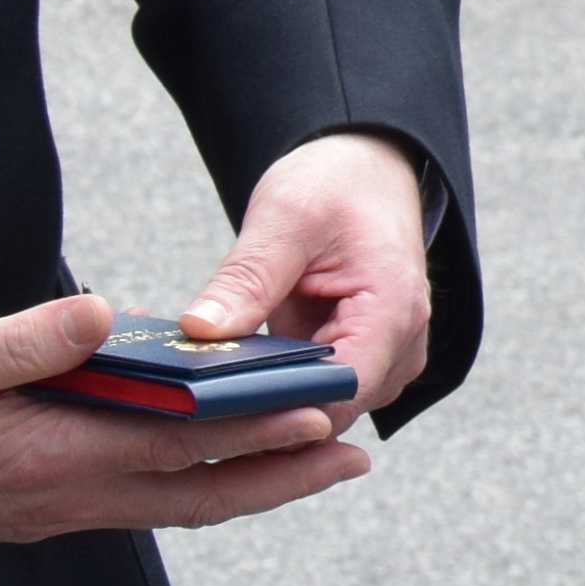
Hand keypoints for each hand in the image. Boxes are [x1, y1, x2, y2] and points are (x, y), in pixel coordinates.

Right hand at [0, 293, 365, 544]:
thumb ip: (19, 343)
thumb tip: (97, 315)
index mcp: (49, 460)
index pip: (175, 446)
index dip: (251, 431)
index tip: (318, 414)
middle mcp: (66, 498)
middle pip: (198, 493)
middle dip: (282, 477)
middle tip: (358, 457)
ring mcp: (58, 511)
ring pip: (178, 504)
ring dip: (252, 486)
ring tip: (318, 462)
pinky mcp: (46, 508)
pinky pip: (144, 502)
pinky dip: (199, 487)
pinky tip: (225, 468)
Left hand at [185, 131, 436, 411]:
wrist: (367, 173)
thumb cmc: (336, 185)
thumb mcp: (284, 219)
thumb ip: (246, 279)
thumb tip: (198, 331)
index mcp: (393, 312)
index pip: (336, 395)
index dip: (272, 410)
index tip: (204, 409)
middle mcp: (401, 349)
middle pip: (325, 412)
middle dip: (256, 409)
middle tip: (182, 400)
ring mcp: (385, 361)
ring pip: (315, 411)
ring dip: (262, 402)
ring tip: (201, 384)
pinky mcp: (361, 362)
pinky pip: (312, 393)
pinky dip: (271, 386)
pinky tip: (228, 372)